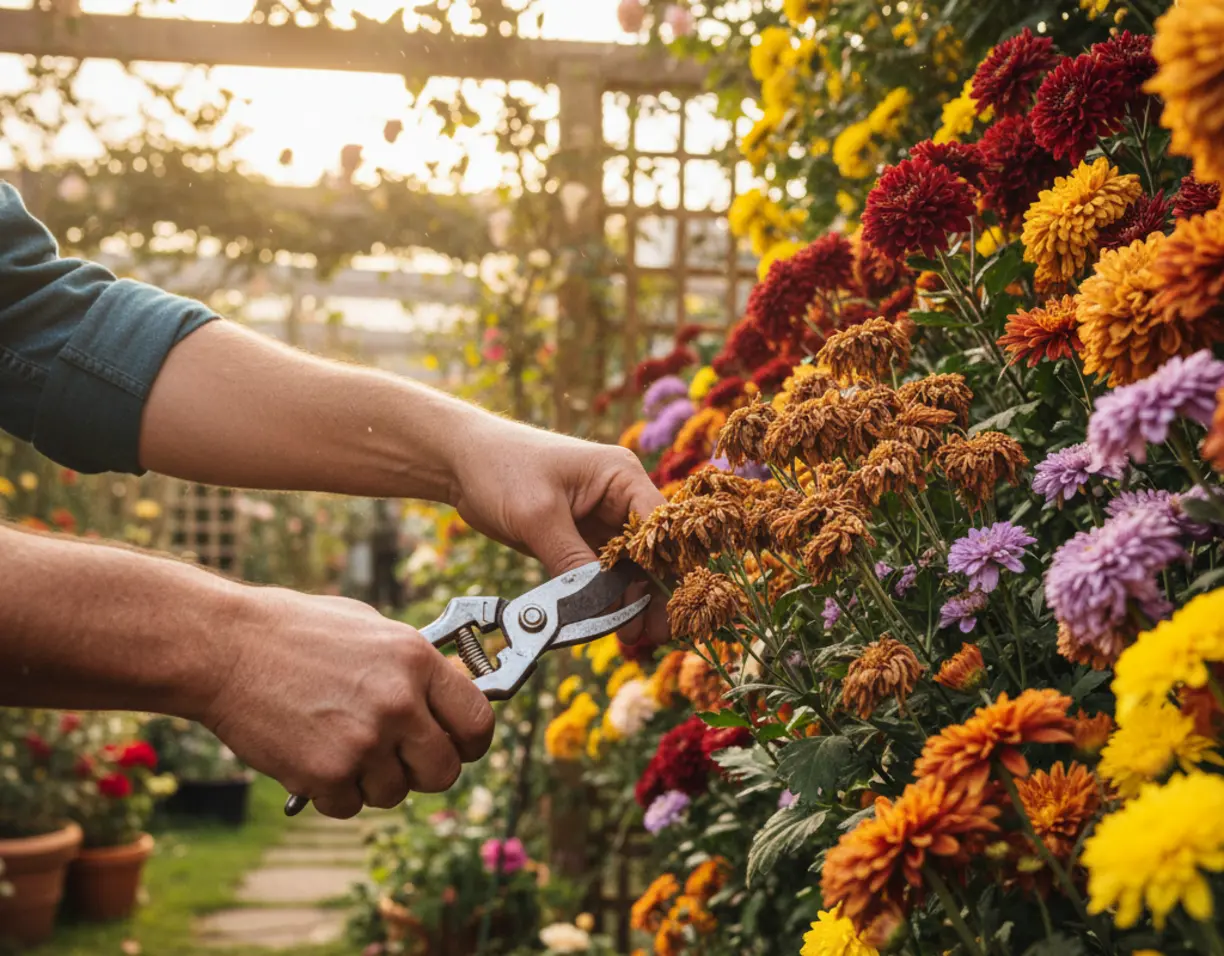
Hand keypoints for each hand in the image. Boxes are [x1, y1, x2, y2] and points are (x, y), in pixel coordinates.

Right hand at [202, 587, 494, 817]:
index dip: (471, 742)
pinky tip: (312, 756)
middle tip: (397, 758)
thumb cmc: (296, 632)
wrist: (226, 648)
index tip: (459, 746)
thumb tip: (446, 697)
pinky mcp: (326, 773)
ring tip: (340, 744)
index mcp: (417, 660)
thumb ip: (413, 667)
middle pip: (445, 770)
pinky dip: (334, 792)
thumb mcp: (371, 630)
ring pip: (395, 793)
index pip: (478, 722)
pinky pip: (350, 805)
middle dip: (424, 770)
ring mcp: (364, 741)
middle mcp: (400, 703)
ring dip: (372, 780)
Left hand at [448, 418, 667, 645]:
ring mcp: (601, 521)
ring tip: (634, 636)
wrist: (461, 462)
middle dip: (652, 593)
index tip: (670, 606)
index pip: (659, 527)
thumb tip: (600, 604)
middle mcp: (619, 498)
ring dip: (630, 602)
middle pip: (650, 552)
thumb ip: (571, 561)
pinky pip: (602, 575)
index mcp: (621, 477)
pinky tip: (611, 624)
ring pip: (628, 569)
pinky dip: (606, 599)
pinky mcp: (581, 540)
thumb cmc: (501, 468)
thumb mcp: (538, 515)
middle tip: (657, 633)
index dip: (668, 567)